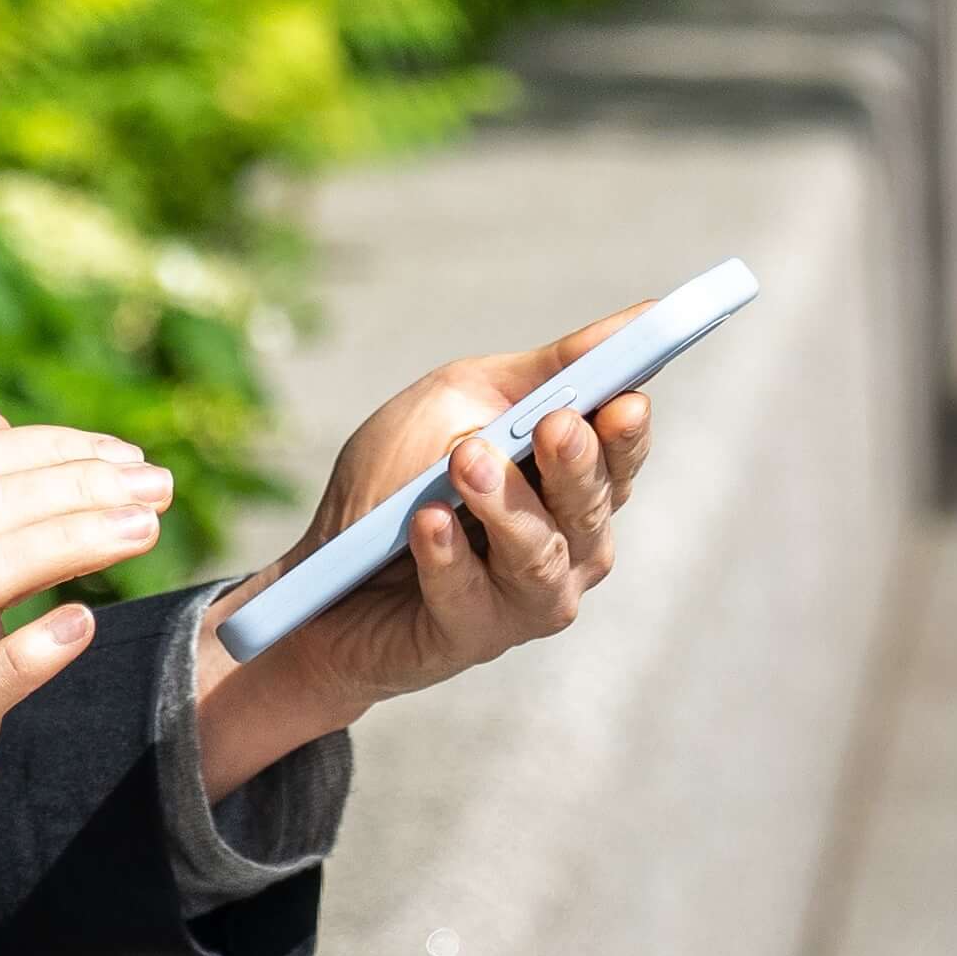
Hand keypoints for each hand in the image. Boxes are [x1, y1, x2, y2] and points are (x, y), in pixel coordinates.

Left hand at [194, 315, 659, 794]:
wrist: (322, 575)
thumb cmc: (397, 476)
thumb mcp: (462, 400)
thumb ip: (543, 371)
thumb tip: (634, 319)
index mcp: (573, 484)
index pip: (621, 454)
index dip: (628, 428)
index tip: (626, 395)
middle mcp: (569, 547)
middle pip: (592, 506)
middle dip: (575, 463)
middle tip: (554, 425)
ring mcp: (524, 600)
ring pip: (539, 557)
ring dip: (507, 505)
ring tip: (466, 462)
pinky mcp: (470, 636)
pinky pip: (468, 597)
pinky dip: (446, 555)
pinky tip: (427, 521)